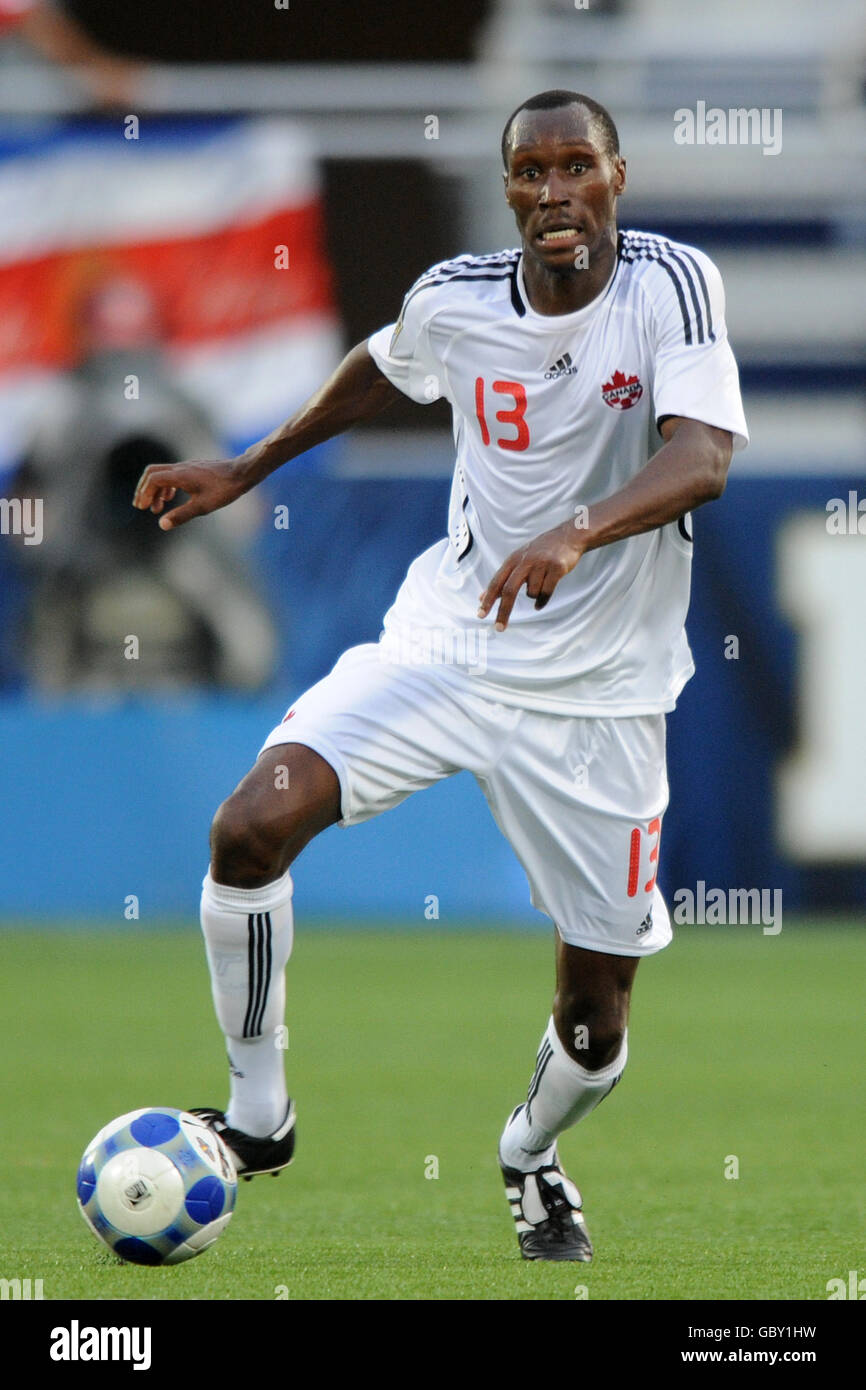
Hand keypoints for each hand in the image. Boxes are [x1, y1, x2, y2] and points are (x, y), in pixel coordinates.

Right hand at [132, 459, 248, 530]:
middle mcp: (180, 468)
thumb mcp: (203, 506)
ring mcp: (187, 467)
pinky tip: (170, 498)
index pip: (153, 480)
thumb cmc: (224, 490)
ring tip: (157, 508)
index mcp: (180, 475)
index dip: (145, 493)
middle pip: (152, 473)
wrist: (241, 473)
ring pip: (162, 473)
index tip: (143, 508)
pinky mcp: (193, 469)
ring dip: (155, 489)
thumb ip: (181, 515)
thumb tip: (162, 525)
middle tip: (141, 506)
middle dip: (144, 489)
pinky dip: (166, 486)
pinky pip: (172, 474)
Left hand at [477, 520, 584, 630]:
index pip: (496, 582)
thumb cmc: (540, 551)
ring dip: (534, 596)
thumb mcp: (518, 560)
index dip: (488, 599)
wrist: (568, 536)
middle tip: (499, 628)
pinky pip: (546, 592)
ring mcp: (541, 564)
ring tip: (540, 584)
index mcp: (513, 560)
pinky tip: (540, 604)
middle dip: (503, 611)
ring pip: (531, 593)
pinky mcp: (556, 568)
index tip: (481, 615)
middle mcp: (525, 561)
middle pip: (510, 590)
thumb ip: (502, 579)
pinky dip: (542, 601)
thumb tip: (483, 597)